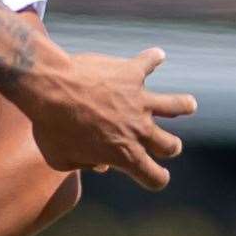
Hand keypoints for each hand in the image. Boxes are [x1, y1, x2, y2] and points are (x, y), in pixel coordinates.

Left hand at [23, 48, 195, 190]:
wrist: (48, 89)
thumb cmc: (49, 127)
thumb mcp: (60, 158)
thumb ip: (83, 165)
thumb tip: (99, 165)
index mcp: (123, 154)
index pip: (154, 177)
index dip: (155, 179)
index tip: (152, 175)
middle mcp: (138, 129)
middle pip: (170, 145)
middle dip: (169, 147)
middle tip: (164, 144)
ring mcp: (139, 100)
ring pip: (178, 105)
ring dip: (183, 106)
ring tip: (188, 105)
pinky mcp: (131, 73)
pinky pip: (149, 62)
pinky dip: (153, 58)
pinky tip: (155, 56)